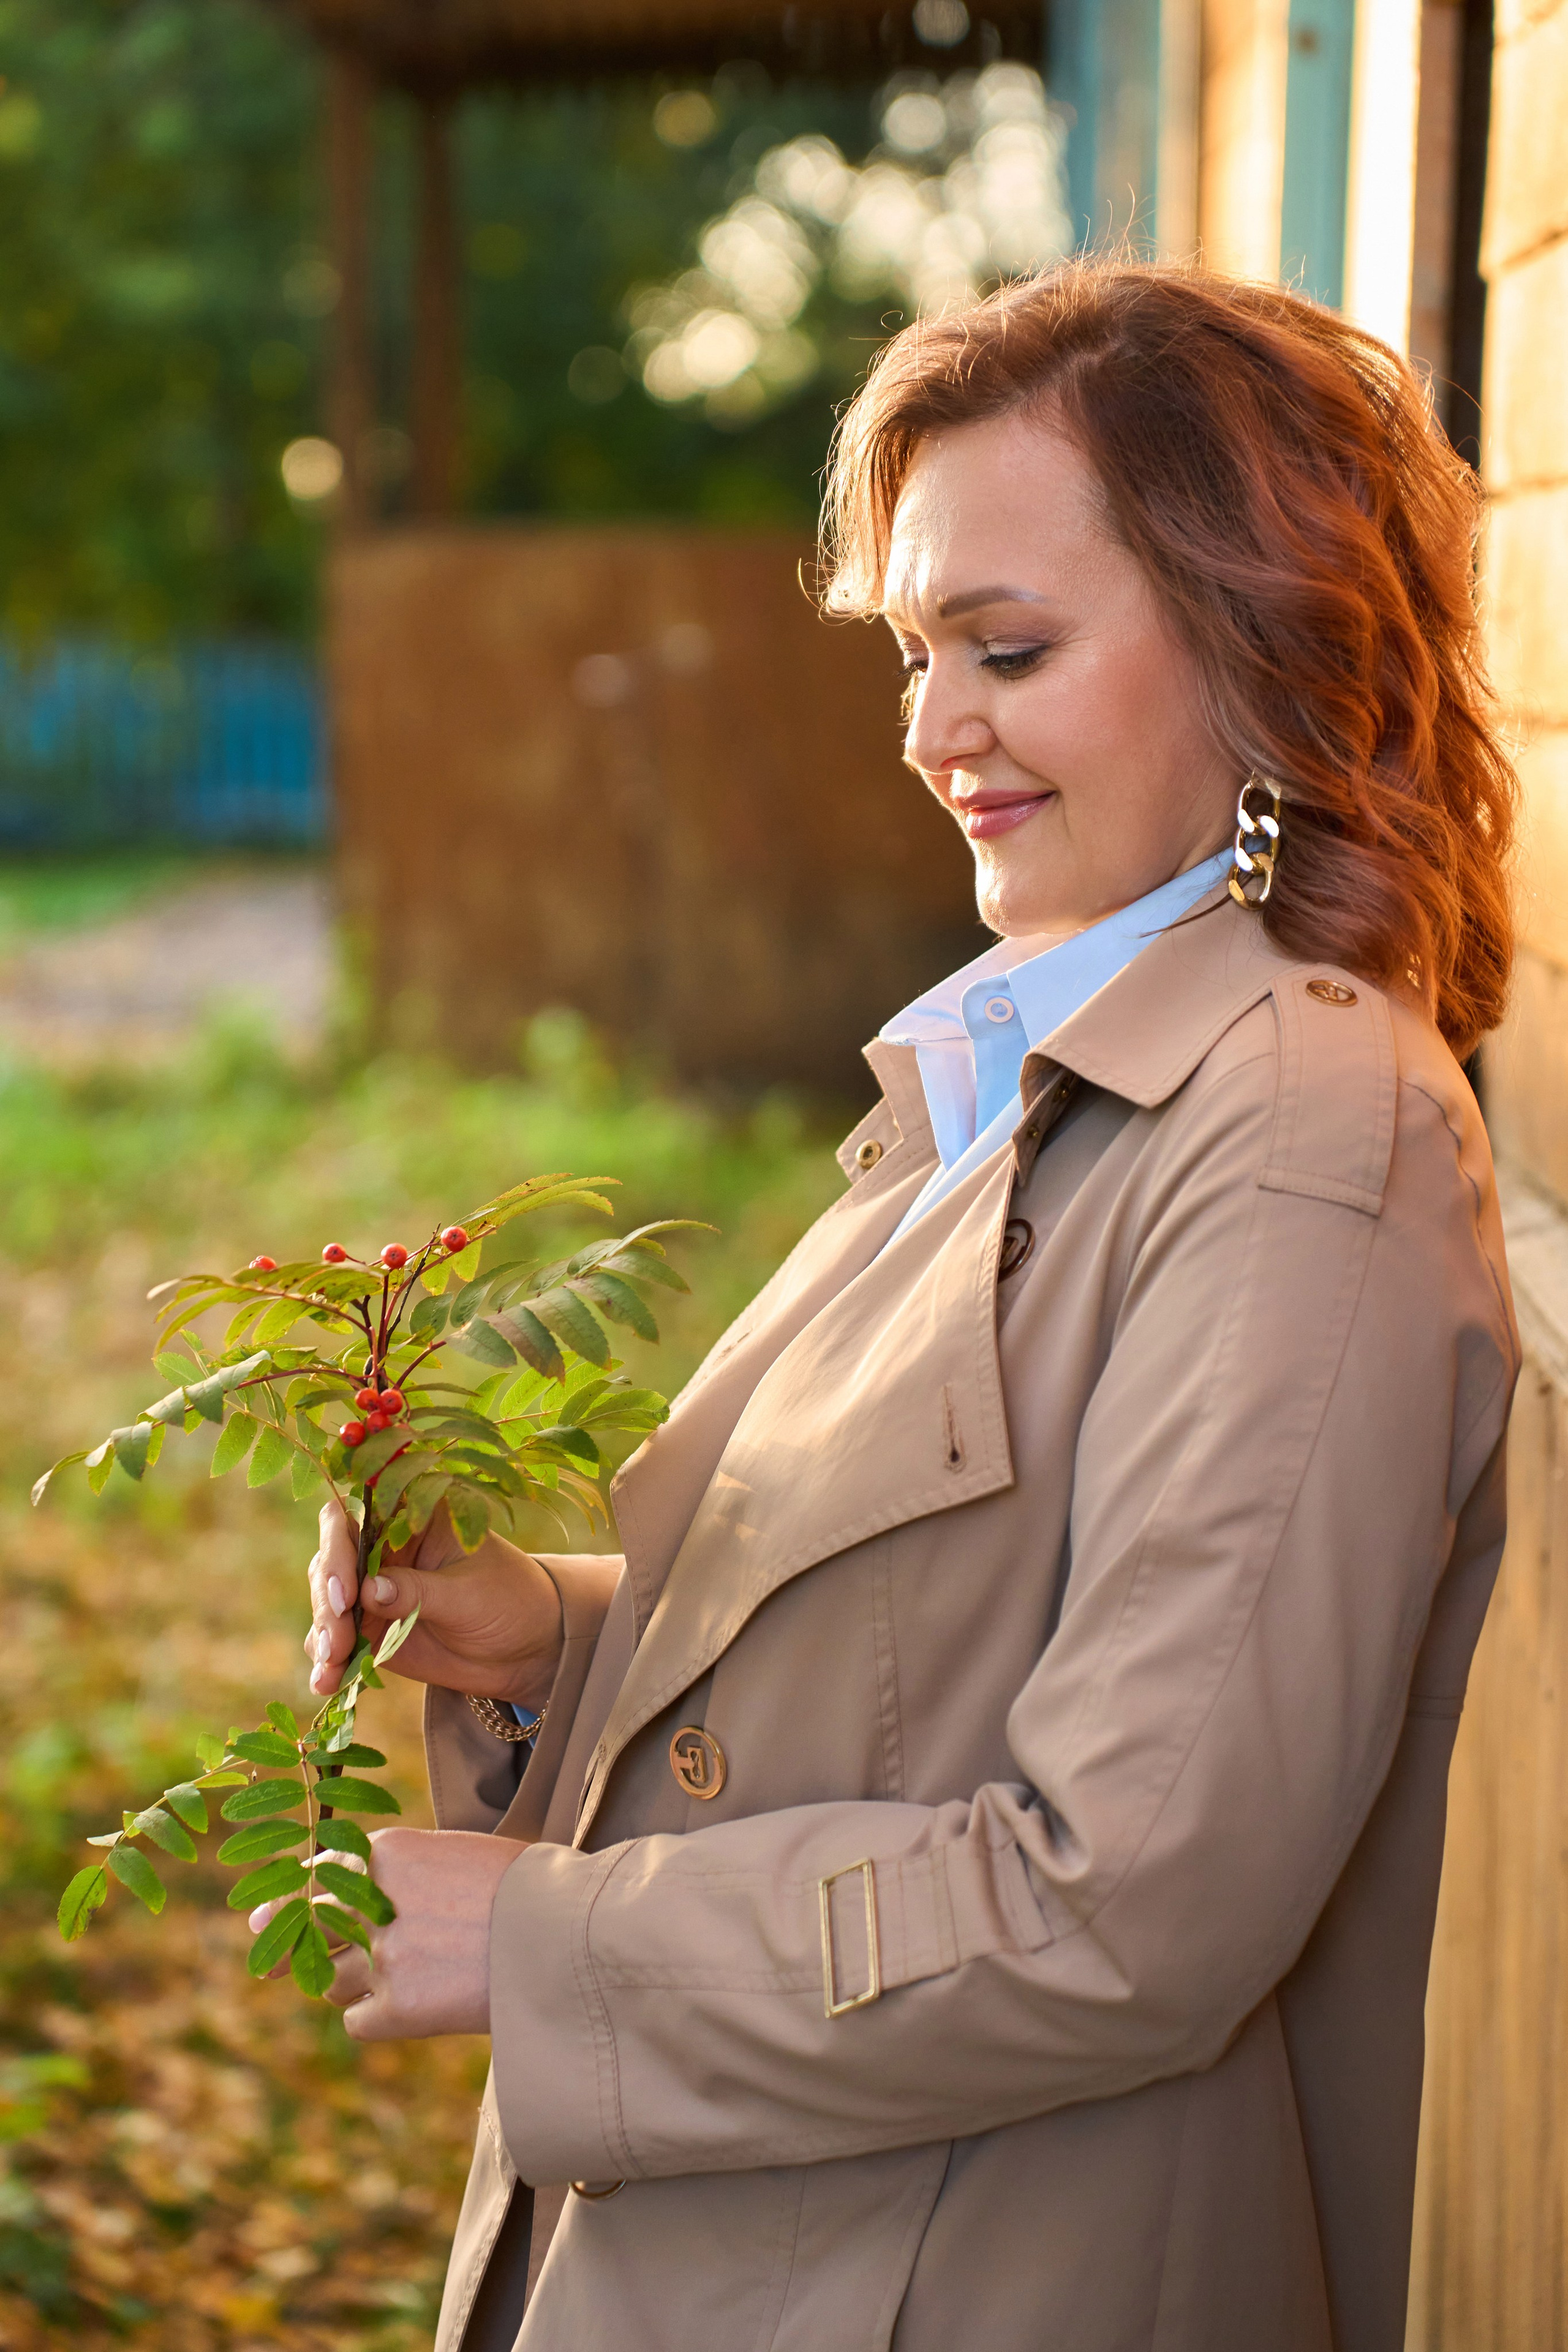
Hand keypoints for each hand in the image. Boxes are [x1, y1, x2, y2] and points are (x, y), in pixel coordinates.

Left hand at [252, 1828, 525, 2037]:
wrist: (566, 1933)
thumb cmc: (522, 1888)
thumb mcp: (454, 1857)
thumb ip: (397, 1875)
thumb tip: (337, 1899)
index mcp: (387, 1851)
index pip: (317, 1874)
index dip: (292, 1899)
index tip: (266, 1920)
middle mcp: (373, 1900)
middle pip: (312, 1929)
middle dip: (292, 1947)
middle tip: (270, 1967)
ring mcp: (383, 1956)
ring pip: (335, 1978)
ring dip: (358, 1980)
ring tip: (412, 1974)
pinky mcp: (397, 2008)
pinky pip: (358, 2020)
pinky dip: (378, 2017)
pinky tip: (414, 2007)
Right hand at [304, 1496, 562, 1711]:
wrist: (527, 1649)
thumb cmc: (509, 1601)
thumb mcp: (468, 1595)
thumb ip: (418, 1591)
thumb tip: (368, 1589)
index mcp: (410, 1518)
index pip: (355, 1517)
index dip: (338, 1548)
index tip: (347, 1592)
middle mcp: (384, 1548)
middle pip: (331, 1561)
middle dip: (328, 1600)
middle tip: (338, 1641)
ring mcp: (373, 1590)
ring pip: (327, 1602)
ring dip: (323, 1633)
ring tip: (332, 1665)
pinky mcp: (371, 1629)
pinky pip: (335, 1641)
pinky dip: (327, 1661)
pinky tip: (326, 1682)